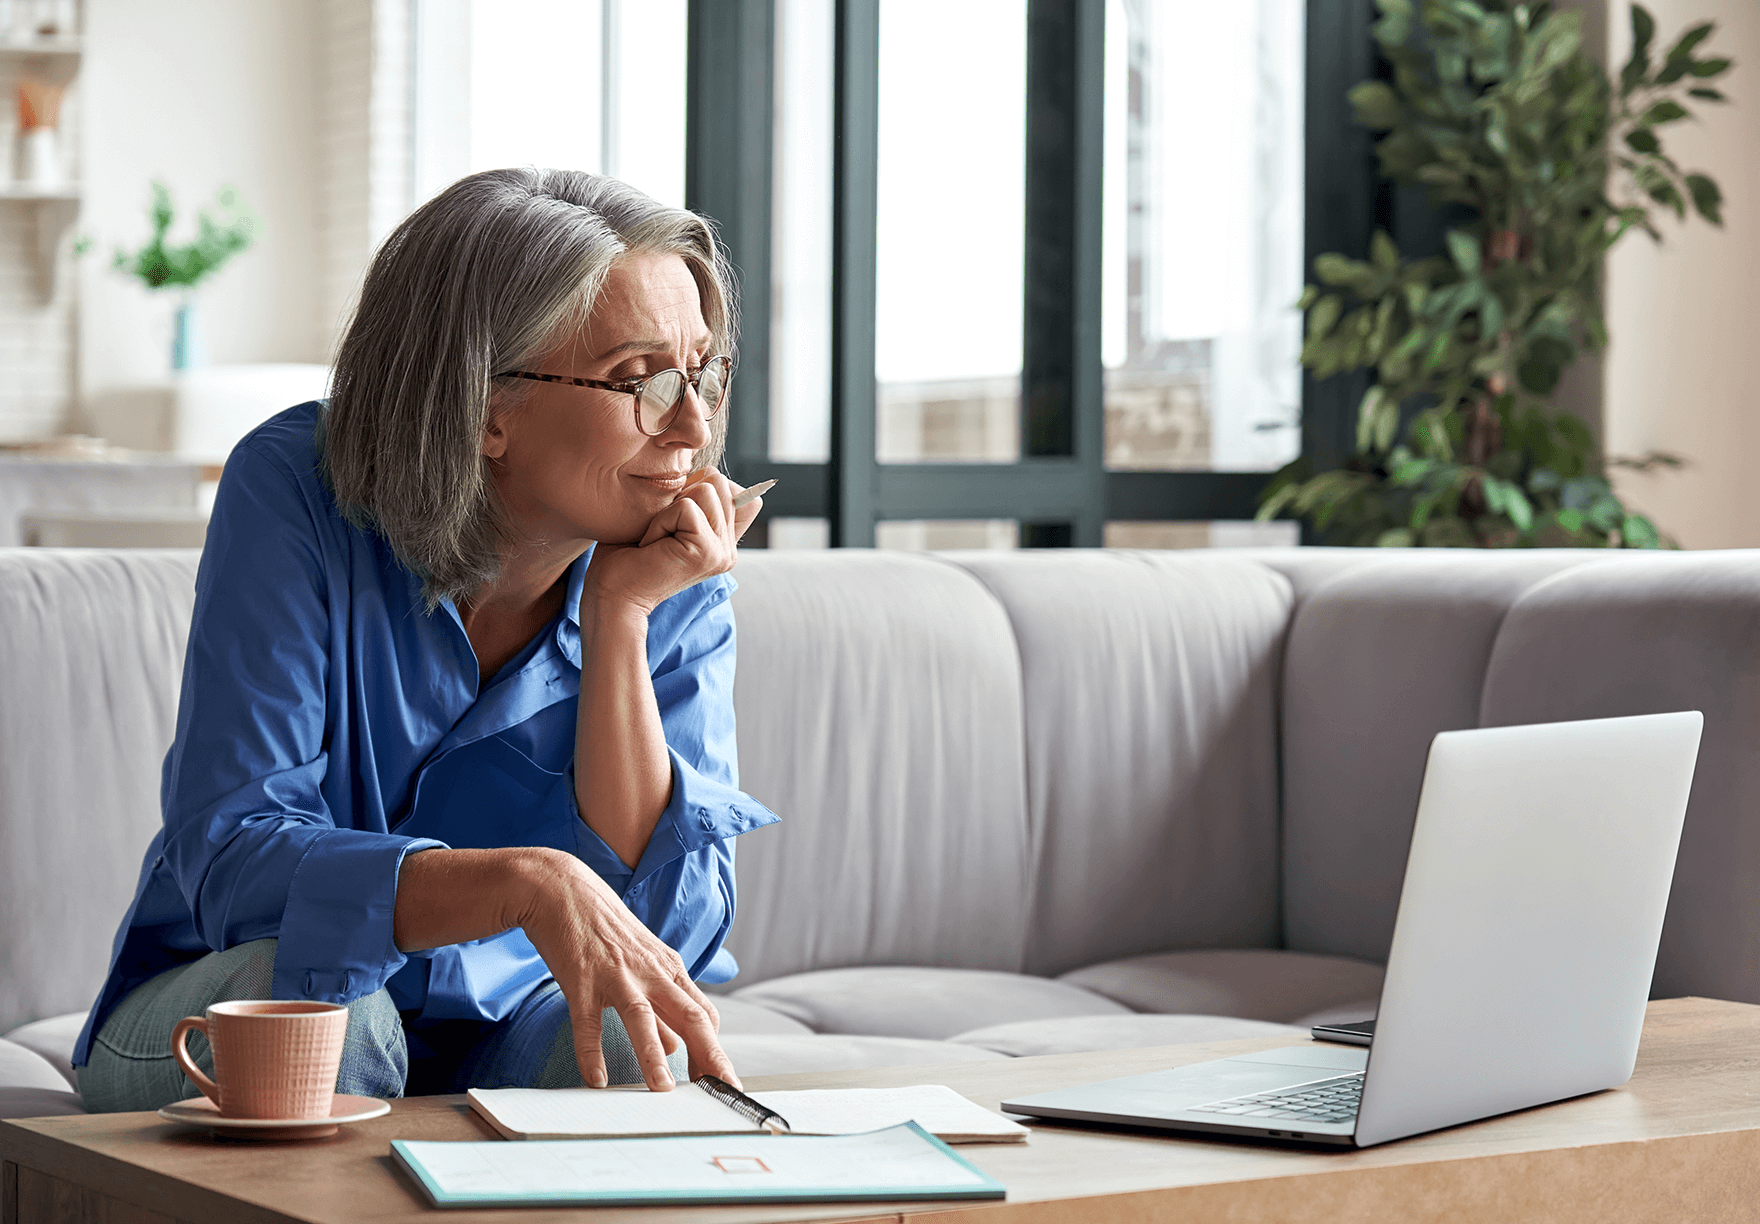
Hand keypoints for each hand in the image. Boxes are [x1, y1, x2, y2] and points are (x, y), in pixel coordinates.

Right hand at [513, 849, 740, 1091]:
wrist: (563, 889)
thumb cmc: (605, 929)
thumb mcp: (643, 963)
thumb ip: (661, 1005)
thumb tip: (677, 1046)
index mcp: (669, 969)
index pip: (704, 1014)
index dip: (715, 1049)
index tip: (721, 1081)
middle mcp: (650, 972)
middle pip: (690, 1016)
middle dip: (709, 1055)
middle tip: (722, 1089)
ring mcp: (616, 975)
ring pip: (642, 1017)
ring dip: (654, 1055)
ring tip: (663, 1090)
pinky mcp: (581, 979)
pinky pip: (588, 1021)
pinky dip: (592, 1052)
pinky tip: (597, 1080)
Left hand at [585, 471, 762, 617]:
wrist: (613, 595)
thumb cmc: (629, 556)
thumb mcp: (667, 518)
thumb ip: (695, 500)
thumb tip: (709, 471)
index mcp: (723, 542)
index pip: (733, 490)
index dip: (698, 488)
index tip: (672, 521)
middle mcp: (728, 549)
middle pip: (718, 481)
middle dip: (680, 496)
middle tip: (661, 531)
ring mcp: (722, 552)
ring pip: (705, 489)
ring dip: (669, 509)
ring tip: (658, 539)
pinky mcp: (708, 552)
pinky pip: (686, 507)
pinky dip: (660, 521)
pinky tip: (652, 546)